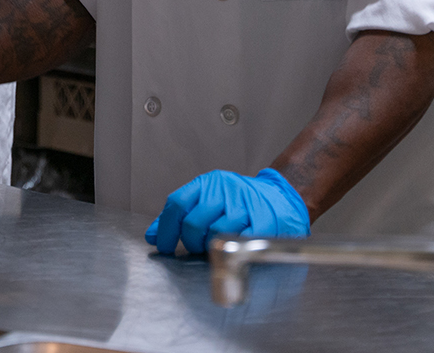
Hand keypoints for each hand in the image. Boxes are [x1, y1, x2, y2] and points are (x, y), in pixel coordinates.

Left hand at [146, 168, 309, 256]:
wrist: (281, 196)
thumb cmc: (240, 200)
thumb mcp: (208, 198)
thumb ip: (179, 216)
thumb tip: (153, 235)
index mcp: (208, 183)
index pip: (177, 203)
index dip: (166, 229)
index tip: (165, 245)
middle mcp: (224, 191)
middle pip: (193, 222)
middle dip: (190, 242)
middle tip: (195, 247)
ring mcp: (244, 205)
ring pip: (215, 233)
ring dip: (210, 248)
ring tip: (214, 248)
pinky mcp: (262, 221)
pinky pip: (239, 241)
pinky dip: (231, 250)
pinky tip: (231, 249)